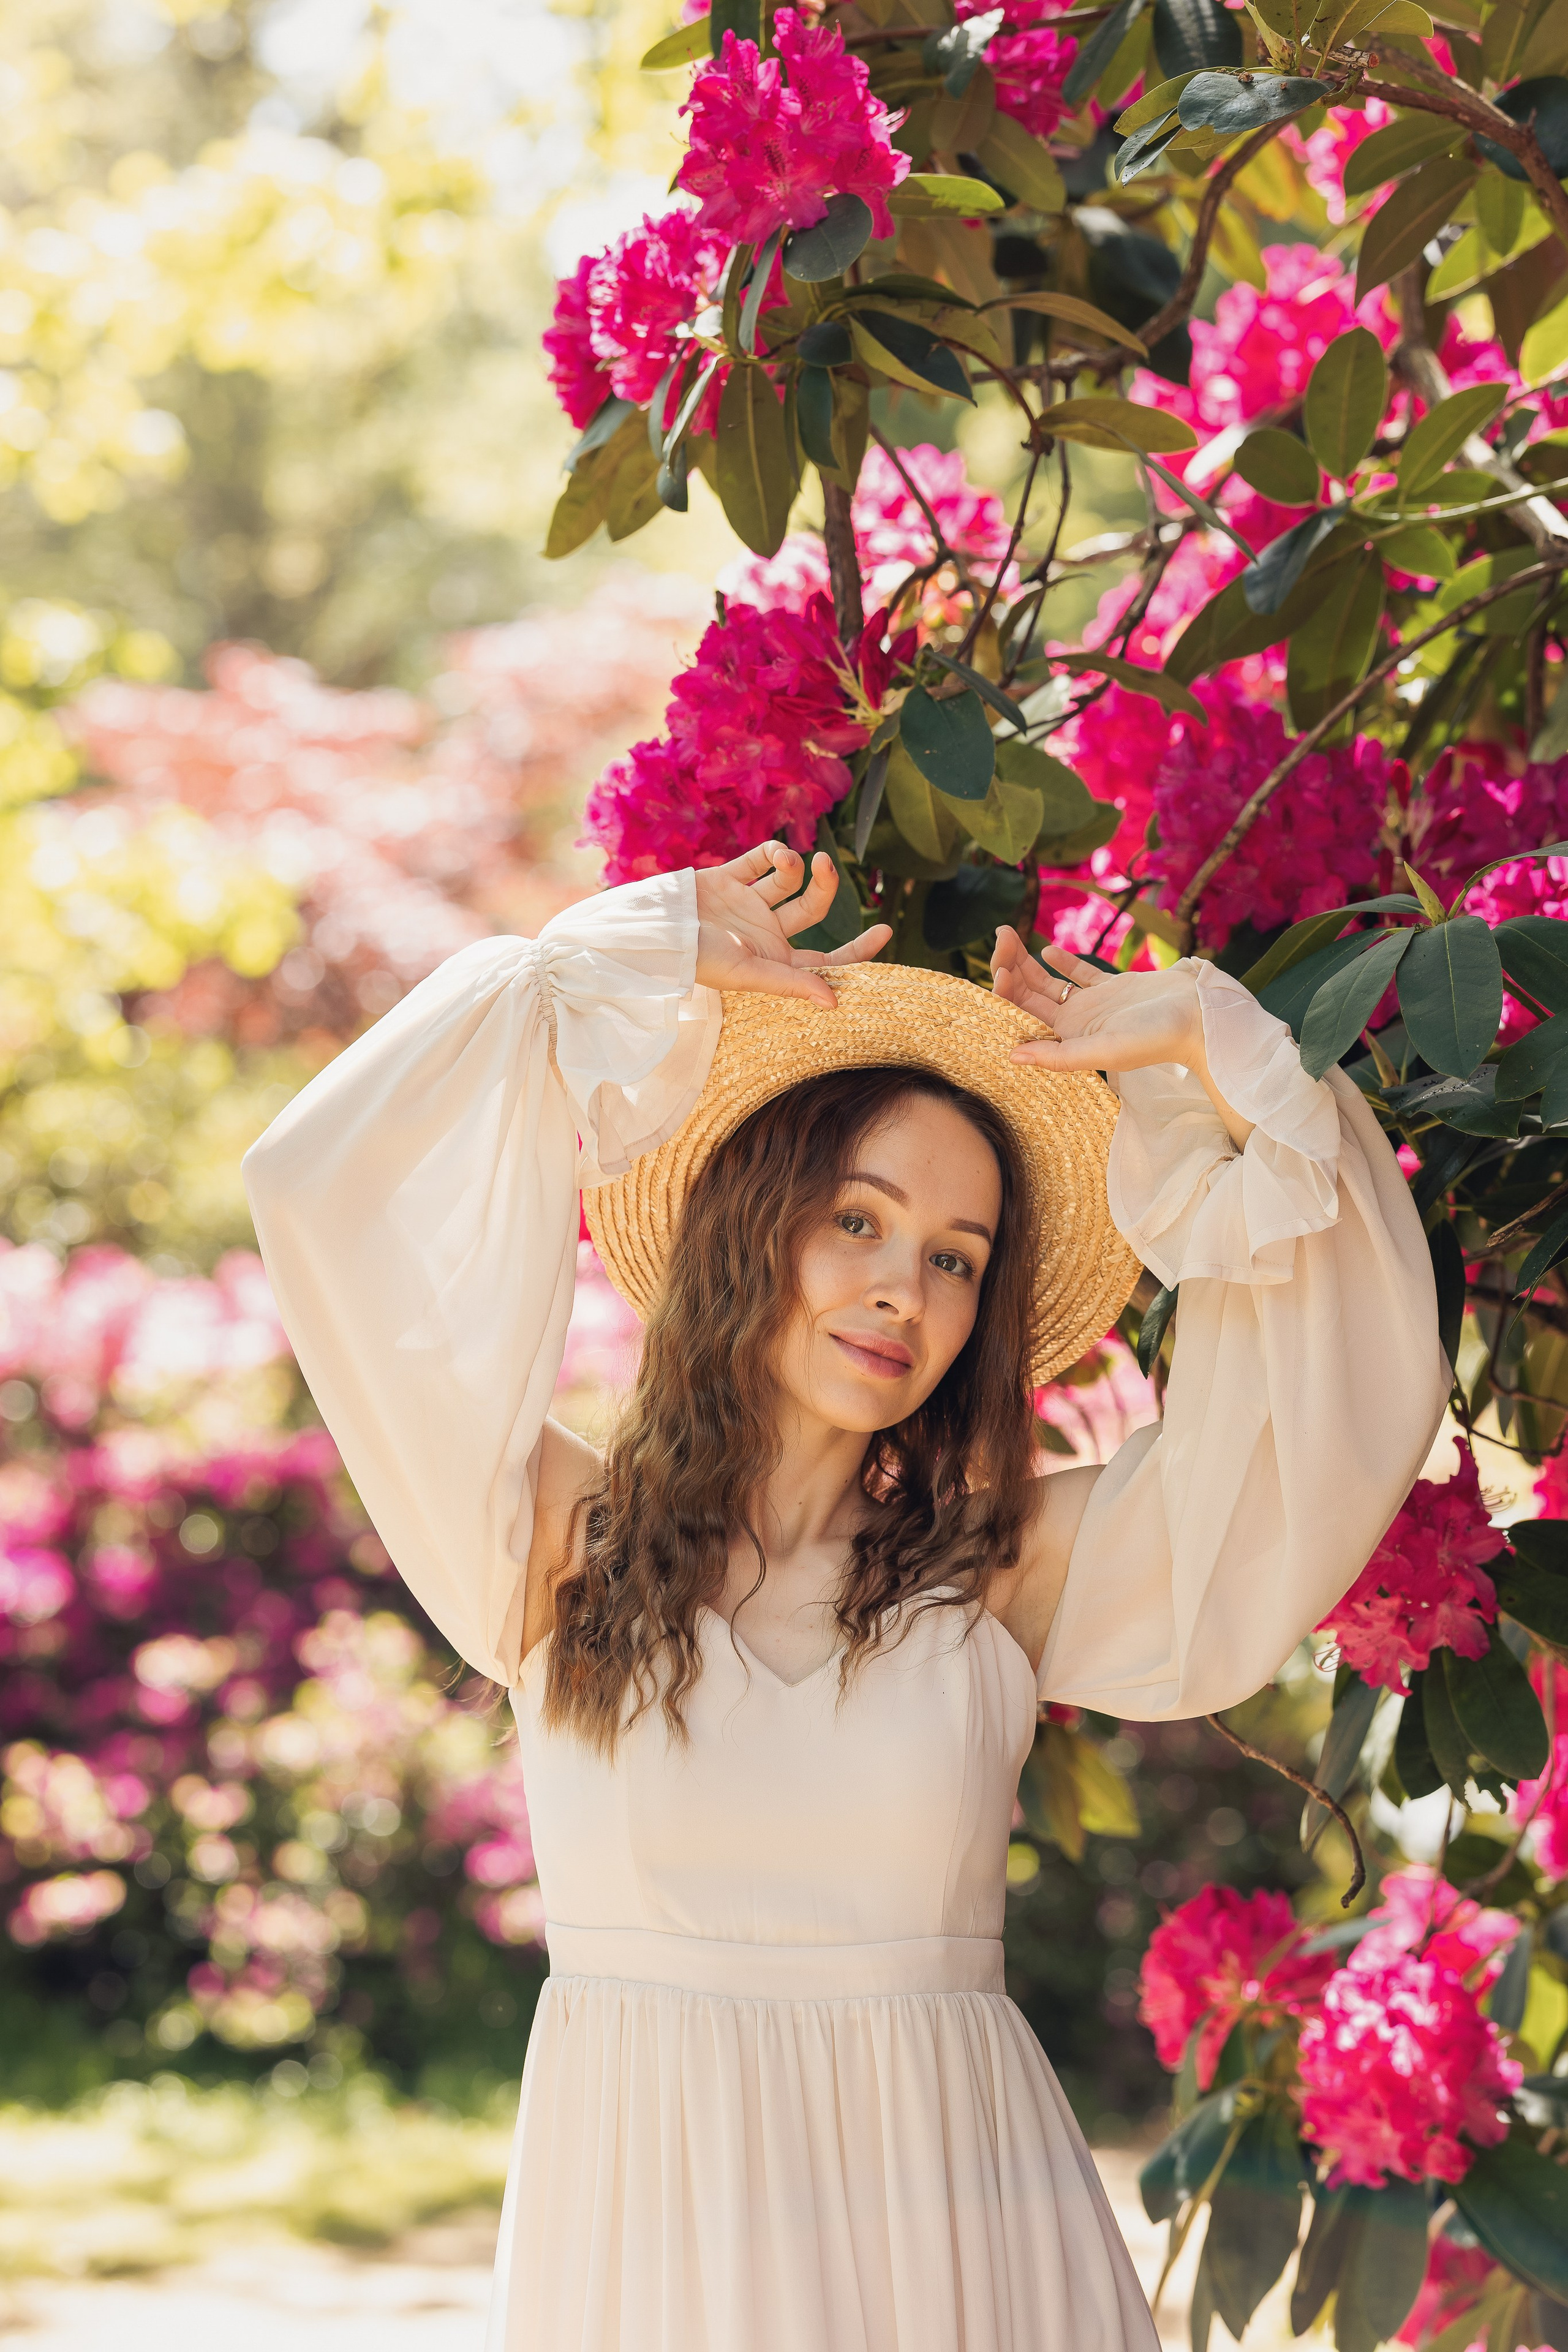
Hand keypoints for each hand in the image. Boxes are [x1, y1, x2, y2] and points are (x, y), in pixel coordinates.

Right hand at [694, 843, 890, 1007]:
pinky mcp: (728, 879)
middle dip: (826, 888)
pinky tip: (774, 853)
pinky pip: (761, 860)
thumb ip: (791, 984)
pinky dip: (772, 852)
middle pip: (813, 911)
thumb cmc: (694, 960)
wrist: (648, 932)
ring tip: (789, 861)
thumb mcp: (745, 973)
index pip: (825, 961)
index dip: (856, 951)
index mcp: (773, 963)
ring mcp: (748, 906)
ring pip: (789, 881)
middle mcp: (765, 934)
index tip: (884, 931)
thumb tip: (835, 1001)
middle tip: (827, 866)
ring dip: (794, 866)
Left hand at [990, 930, 1204, 1074]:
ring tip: (1009, 935)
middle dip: (1011, 967)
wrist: (1197, 1017)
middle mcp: (1076, 1024)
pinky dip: (1063, 962)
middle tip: (999, 937)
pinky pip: (1080, 974)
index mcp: (1069, 1040)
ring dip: (1028, 961)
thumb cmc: (1154, 1039)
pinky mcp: (1112, 987)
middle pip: (1031, 995)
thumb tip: (1011, 1056)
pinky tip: (1048, 950)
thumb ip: (1058, 1056)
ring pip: (1049, 981)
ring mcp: (1093, 1004)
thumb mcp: (1103, 1051)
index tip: (998, 969)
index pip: (1024, 1016)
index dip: (1006, 993)